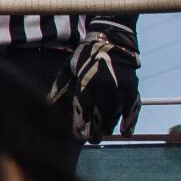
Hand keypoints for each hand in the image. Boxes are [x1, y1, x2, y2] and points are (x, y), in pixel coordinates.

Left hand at [48, 19, 139, 143]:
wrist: (111, 41)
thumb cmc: (85, 57)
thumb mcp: (69, 69)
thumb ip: (61, 87)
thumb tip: (48, 105)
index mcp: (85, 80)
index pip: (82, 107)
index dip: (81, 123)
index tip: (79, 136)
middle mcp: (103, 84)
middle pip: (99, 113)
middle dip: (95, 129)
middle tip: (92, 140)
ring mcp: (119, 85)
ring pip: (114, 112)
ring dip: (109, 125)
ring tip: (103, 133)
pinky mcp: (132, 85)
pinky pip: (132, 106)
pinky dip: (130, 120)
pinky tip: (126, 132)